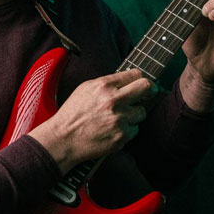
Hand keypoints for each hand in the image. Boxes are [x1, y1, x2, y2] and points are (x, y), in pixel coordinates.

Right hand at [29, 69, 155, 173]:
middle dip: (150, 90)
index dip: (141, 78)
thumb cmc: (73, 114)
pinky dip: (127, 130)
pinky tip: (113, 130)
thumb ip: (107, 83)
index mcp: (104, 86)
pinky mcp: (121, 136)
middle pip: (147, 88)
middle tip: (149, 94)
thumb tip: (127, 80)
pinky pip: (135, 129)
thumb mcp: (86, 89)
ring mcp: (119, 120)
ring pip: (141, 112)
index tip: (144, 82)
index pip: (135, 74)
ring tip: (118, 117)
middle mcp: (114, 101)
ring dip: (134, 114)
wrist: (63, 139)